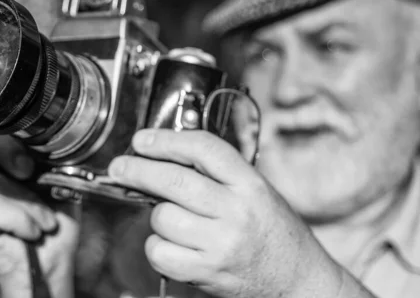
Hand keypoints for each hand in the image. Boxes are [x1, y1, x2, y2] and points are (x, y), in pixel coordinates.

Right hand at [0, 133, 79, 297]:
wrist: (49, 265)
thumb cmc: (53, 225)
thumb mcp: (58, 185)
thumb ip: (50, 161)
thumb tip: (54, 140)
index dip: (8, 132)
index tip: (34, 149)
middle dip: (8, 153)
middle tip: (30, 172)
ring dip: (30, 205)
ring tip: (44, 223)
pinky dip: (22, 221)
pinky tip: (31, 233)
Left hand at [107, 129, 348, 297]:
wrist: (299, 280)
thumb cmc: (274, 232)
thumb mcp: (257, 191)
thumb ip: (218, 174)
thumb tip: (167, 156)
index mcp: (251, 184)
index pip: (204, 149)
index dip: (167, 140)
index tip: (142, 140)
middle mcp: (237, 211)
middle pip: (175, 181)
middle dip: (138, 169)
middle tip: (120, 167)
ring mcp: (222, 244)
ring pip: (163, 217)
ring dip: (157, 215)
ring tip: (172, 218)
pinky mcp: (208, 272)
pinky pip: (161, 252)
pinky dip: (157, 246)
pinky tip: (170, 243)